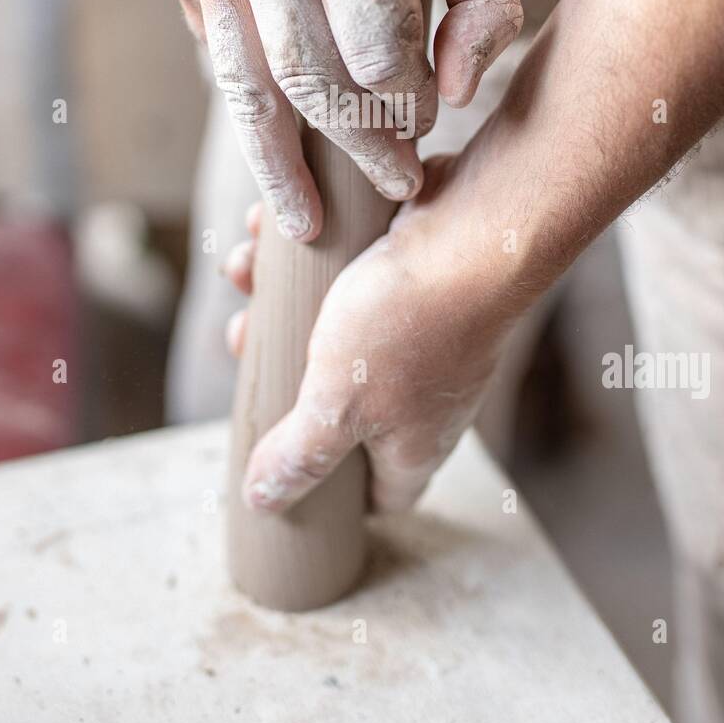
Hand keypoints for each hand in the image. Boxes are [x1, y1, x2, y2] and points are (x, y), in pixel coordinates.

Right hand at [163, 0, 522, 240]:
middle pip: (313, 84)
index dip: (412, 102)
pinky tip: (281, 157)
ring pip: (251, 94)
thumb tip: (457, 96)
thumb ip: (490, 8)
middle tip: (394, 186)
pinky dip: (257, 115)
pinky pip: (228, 65)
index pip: (380, 54)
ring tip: (305, 226)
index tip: (429, 122)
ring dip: (281, 169)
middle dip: (358, 149)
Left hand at [222, 154, 510, 512]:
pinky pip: (355, 279)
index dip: (337, 499)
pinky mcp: (423, 278)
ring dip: (286, 307)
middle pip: (348, 407)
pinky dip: (313, 261)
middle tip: (244, 343)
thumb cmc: (411, 321)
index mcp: (416, 444)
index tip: (286, 476)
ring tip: (246, 275)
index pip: (383, 496)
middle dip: (285, 378)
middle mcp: (429, 395)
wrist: (479, 223)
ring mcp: (430, 334)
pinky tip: (274, 235)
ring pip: (341, 334)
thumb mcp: (338, 402)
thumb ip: (302, 454)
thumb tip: (263, 499)